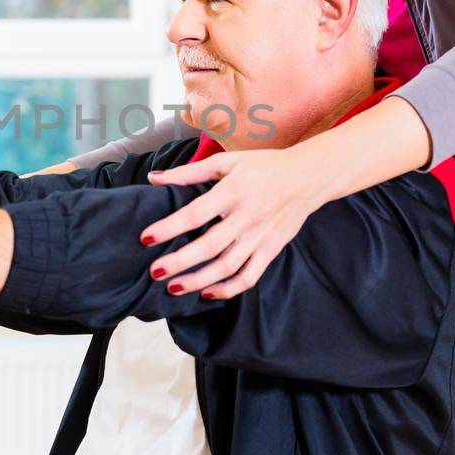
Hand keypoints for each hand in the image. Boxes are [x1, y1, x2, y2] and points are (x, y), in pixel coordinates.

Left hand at [140, 142, 336, 299]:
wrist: (309, 177)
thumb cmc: (264, 166)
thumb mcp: (227, 162)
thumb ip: (189, 172)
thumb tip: (153, 178)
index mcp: (233, 192)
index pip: (195, 214)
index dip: (169, 227)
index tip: (145, 238)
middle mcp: (247, 217)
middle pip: (209, 246)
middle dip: (179, 262)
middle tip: (155, 271)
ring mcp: (261, 237)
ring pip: (227, 267)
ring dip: (199, 281)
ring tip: (173, 287)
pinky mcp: (272, 250)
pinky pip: (249, 277)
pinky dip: (229, 290)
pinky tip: (208, 293)